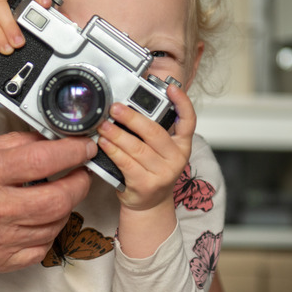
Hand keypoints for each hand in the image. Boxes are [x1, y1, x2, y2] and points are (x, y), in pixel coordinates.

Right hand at [0, 131, 95, 271]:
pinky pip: (36, 251)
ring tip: (58, 192)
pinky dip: (46, 233)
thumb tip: (45, 141)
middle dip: (79, 182)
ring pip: (52, 226)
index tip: (83, 147)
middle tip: (80, 171)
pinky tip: (38, 219)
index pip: (42, 160)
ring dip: (64, 207)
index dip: (72, 151)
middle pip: (57, 199)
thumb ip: (10, 145)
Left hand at [97, 84, 195, 209]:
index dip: (182, 102)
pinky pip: (127, 163)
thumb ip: (152, 131)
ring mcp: (163, 173)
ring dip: (117, 134)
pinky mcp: (146, 184)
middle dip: (132, 117)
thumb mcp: (160, 151)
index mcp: (182, 145)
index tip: (172, 87)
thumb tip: (130, 106)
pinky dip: (113, 151)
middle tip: (115, 108)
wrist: (149, 204)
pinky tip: (104, 143)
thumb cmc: (152, 171)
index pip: (188, 120)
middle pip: (154, 132)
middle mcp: (176, 158)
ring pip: (137, 148)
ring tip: (103, 125)